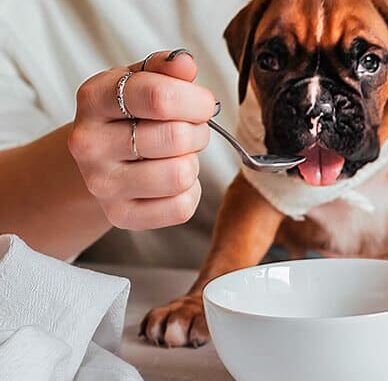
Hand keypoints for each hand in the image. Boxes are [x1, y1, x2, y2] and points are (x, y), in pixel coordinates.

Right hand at [67, 49, 216, 229]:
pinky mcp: (120, 215)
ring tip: (179, 155)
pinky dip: (190, 192)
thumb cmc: (130, 114)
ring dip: (192, 163)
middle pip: (176, 137)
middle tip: (191, 130)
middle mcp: (89, 143)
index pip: (160, 97)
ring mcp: (102, 183)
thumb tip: (185, 64)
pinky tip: (173, 180)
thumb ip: (166, 68)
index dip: (196, 100)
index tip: (203, 103)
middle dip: (198, 131)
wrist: (101, 158)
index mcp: (94, 99)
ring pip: (180, 175)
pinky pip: (181, 207)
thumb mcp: (142, 80)